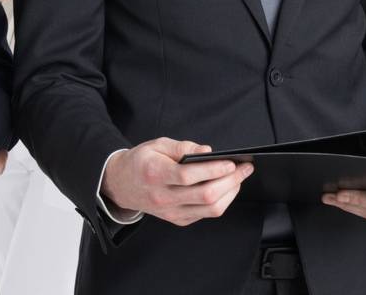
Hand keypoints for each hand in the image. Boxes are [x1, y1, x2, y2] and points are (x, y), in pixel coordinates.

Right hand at [100, 138, 253, 226]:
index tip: (231, 162)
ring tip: (238, 178)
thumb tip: (207, 151)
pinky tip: (226, 189)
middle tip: (244, 169)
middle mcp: (162, 197)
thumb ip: (182, 146)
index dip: (213, 169)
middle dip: (230, 181)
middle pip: (204, 195)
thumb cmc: (141, 162)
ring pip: (209, 209)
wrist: (122, 185)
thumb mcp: (156, 145)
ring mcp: (170, 212)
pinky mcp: (177, 220)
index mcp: (155, 174)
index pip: (188, 175)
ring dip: (230, 193)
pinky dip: (220, 202)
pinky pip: (205, 215)